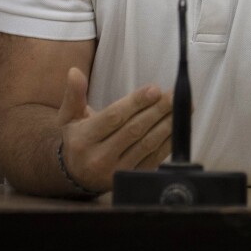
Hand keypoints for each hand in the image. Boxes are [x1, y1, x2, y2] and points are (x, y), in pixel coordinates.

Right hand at [56, 67, 173, 191]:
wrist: (77, 175)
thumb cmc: (77, 139)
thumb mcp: (69, 116)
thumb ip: (74, 94)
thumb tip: (74, 71)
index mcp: (82, 140)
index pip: (113, 117)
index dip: (136, 103)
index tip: (155, 89)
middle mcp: (98, 159)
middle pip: (134, 130)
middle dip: (157, 111)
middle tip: (174, 96)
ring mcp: (116, 172)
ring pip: (147, 145)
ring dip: (167, 125)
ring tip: (182, 108)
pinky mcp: (131, 179)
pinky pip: (154, 159)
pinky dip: (168, 142)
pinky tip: (178, 128)